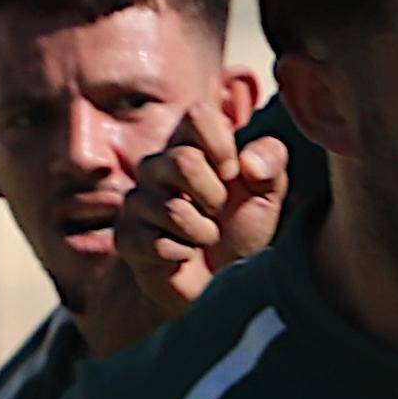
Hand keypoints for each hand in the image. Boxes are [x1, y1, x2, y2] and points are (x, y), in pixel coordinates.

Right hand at [113, 99, 285, 330]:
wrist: (214, 283)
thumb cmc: (238, 231)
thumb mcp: (266, 197)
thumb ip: (271, 165)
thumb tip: (248, 162)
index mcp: (190, 145)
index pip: (198, 115)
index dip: (222, 144)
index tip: (233, 172)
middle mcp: (157, 166)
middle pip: (184, 161)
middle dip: (216, 196)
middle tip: (218, 212)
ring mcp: (137, 201)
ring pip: (175, 210)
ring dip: (204, 233)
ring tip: (204, 238)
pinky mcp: (126, 237)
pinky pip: (159, 244)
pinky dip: (184, 255)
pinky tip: (183, 256)